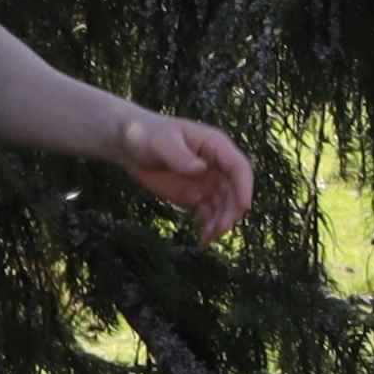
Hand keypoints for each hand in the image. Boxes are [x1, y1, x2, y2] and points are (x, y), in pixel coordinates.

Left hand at [114, 105, 256, 236]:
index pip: (238, 167)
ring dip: (220, 222)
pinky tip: (202, 238)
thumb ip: (178, 155)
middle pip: (234, 190)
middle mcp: (217, 165)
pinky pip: (209, 213)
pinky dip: (208, 226)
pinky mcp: (196, 195)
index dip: (244, 186)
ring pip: (224, 205)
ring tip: (207, 237)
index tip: (244, 206)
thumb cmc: (145, 135)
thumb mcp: (160, 142)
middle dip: (231, 210)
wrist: (129, 145)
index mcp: (215, 146)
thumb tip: (201, 169)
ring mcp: (207, 181)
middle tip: (219, 228)